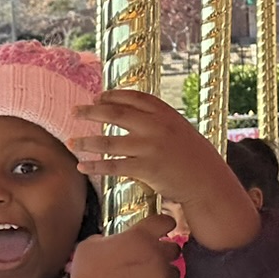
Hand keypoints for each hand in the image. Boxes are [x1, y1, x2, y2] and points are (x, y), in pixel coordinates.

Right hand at [43, 214, 178, 277]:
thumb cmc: (86, 273)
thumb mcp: (90, 245)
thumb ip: (108, 239)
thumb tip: (114, 243)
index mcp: (140, 237)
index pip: (164, 221)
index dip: (165, 224)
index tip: (163, 228)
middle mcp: (157, 254)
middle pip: (175, 248)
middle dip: (164, 252)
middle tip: (149, 259)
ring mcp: (163, 277)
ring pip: (174, 272)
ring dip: (163, 275)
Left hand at [68, 91, 258, 250]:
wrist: (208, 182)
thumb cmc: (193, 158)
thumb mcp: (180, 131)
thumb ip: (159, 122)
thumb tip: (133, 114)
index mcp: (166, 114)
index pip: (135, 97)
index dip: (113, 95)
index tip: (97, 96)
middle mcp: (157, 127)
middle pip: (116, 114)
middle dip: (91, 111)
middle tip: (74, 111)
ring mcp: (151, 147)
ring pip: (108, 141)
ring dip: (85, 141)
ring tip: (70, 142)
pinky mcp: (146, 169)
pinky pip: (113, 166)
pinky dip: (94, 166)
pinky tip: (81, 166)